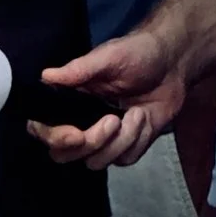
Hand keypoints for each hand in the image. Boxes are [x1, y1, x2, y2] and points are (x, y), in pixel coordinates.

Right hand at [26, 28, 184, 169]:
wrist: (172, 64)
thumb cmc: (136, 54)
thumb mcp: (107, 57)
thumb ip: (78, 69)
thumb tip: (46, 75)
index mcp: (66, 102)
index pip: (43, 130)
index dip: (54, 138)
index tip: (76, 134)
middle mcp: (78, 124)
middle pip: (64, 155)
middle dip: (91, 142)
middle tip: (112, 120)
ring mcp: (102, 139)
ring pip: (96, 162)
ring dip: (121, 139)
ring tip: (136, 113)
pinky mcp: (126, 147)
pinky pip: (124, 158)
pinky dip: (137, 139)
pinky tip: (144, 117)